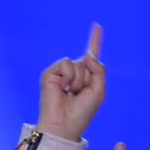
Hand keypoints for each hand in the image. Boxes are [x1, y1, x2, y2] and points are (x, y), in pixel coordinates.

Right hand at [38, 24, 105, 141]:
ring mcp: (61, 72)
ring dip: (79, 80)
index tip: (97, 26)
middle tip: (80, 94)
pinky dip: (69, 77)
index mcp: (86, 78)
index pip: (91, 57)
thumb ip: (99, 70)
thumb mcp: (99, 91)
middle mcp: (73, 73)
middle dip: (89, 78)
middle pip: (88, 61)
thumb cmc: (82, 112)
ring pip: (78, 63)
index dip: (94, 41)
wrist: (64, 124)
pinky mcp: (50, 73)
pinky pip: (66, 63)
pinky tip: (64, 89)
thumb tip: (88, 54)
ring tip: (71, 93)